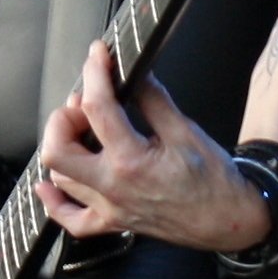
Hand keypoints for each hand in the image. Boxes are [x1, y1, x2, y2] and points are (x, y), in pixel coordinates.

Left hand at [34, 42, 270, 251]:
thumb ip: (153, 98)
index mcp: (132, 160)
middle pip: (58, 150)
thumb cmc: (213, 178)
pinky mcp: (114, 223)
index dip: (94, 73)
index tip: (98, 55)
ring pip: (60, 179)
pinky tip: (47, 185)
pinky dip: (54, 202)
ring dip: (63, 148)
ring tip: (82, 130)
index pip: (96, 108)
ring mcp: (110, 208)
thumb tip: (133, 70)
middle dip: (63, 117)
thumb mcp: (185, 129)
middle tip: (84, 103)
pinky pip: (72, 220)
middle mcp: (113, 187)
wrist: (229, 220)